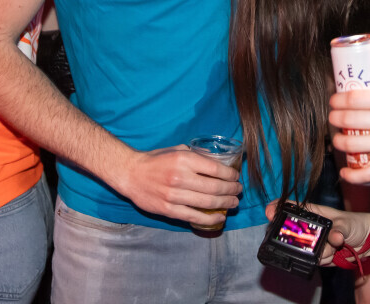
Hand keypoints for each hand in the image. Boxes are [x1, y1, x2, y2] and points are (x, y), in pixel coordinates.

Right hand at [113, 145, 241, 227]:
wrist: (131, 174)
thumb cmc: (156, 160)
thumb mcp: (177, 150)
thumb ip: (197, 156)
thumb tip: (218, 161)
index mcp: (184, 160)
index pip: (216, 170)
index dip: (230, 175)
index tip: (236, 177)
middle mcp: (180, 177)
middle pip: (215, 188)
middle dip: (232, 190)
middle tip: (238, 191)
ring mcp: (174, 196)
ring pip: (208, 203)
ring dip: (225, 204)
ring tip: (233, 203)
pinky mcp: (169, 210)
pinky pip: (194, 217)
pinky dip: (210, 218)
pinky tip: (220, 217)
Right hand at [263, 201, 369, 267]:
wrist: (367, 241)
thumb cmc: (356, 224)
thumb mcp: (347, 224)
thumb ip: (339, 230)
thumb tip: (335, 237)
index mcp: (312, 212)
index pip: (290, 207)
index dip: (277, 208)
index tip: (270, 212)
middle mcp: (309, 227)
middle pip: (291, 232)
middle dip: (301, 240)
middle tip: (320, 241)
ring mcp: (312, 242)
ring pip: (304, 250)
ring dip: (320, 251)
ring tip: (335, 246)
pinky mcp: (317, 256)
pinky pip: (313, 261)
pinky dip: (325, 260)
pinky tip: (335, 254)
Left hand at [329, 89, 369, 184]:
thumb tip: (366, 100)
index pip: (357, 98)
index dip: (339, 100)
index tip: (333, 101)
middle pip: (351, 119)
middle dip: (335, 119)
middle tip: (332, 119)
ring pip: (355, 144)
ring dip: (340, 142)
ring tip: (338, 140)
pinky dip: (354, 175)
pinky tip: (345, 172)